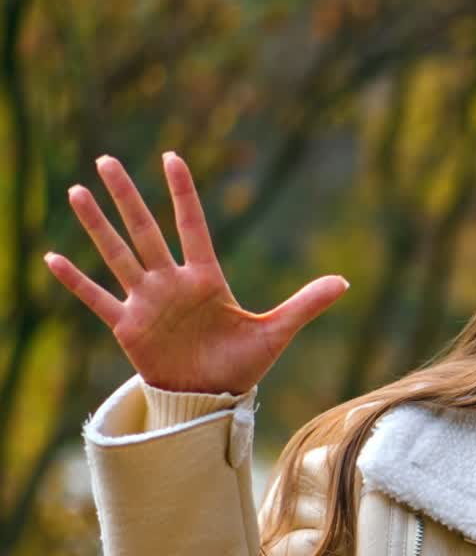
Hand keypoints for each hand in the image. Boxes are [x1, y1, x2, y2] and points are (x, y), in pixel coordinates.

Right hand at [45, 153, 348, 394]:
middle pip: (146, 231)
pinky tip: (51, 258)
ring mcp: (147, 302)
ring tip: (77, 191)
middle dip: (128, 197)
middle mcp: (172, 283)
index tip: (171, 158)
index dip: (183, 194)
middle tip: (107, 159)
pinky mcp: (129, 328)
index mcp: (207, 279)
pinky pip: (98, 300)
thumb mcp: (276, 332)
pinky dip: (76, 282)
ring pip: (119, 255)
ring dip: (98, 226)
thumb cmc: (242, 363)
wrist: (213, 398)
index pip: (192, 227)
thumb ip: (306, 304)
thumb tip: (344, 282)